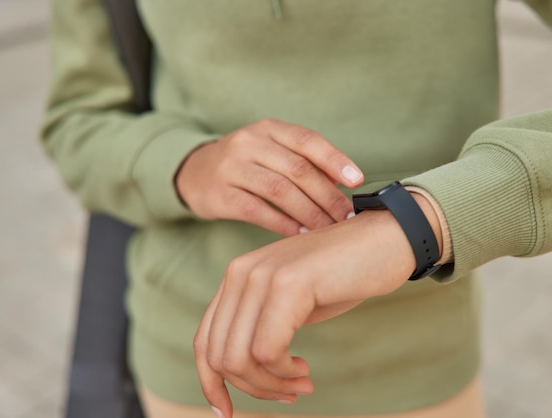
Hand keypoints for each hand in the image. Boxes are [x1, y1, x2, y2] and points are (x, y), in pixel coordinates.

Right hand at [175, 118, 363, 235]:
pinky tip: (301, 234)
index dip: (335, 160)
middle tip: (346, 217)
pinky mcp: (219, 195)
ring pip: (279, 191)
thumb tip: (345, 181)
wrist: (194, 172)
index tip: (357, 180)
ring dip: (309, 213)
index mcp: (268, 128)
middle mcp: (249, 143)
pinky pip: (257, 211)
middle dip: (327, 196)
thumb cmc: (246, 163)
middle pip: (297, 169)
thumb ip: (303, 160)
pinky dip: (283, 224)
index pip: (307, 140)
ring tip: (328, 229)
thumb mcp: (271, 149)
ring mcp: (231, 168)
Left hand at [194, 210, 418, 417]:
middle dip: (252, 389)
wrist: (387, 239)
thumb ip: (262, 327)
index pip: (204, 340)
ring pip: (239, 359)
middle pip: (218, 356)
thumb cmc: (344, 276)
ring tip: (301, 384)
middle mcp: (241, 273)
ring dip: (270, 385)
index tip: (228, 413)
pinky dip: (284, 372)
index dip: (211, 383)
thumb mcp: (292, 305)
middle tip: (289, 394)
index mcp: (238, 278)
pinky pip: (267, 350)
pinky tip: (305, 369)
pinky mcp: (289, 283)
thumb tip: (240, 374)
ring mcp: (262, 275)